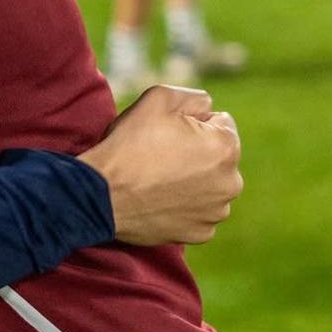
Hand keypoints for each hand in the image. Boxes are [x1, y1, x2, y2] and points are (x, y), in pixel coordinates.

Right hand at [79, 85, 242, 245]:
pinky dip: (184, 206)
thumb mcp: (160, 97)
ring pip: (210, 185)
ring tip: (159, 179)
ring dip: (193, 181)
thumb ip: (195, 97)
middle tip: (162, 156)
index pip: (220, 122)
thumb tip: (209, 109)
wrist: (101, 194)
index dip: (192, 122)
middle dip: (197, 152)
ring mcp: (216, 212)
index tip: (168, 134)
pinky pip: (199, 212)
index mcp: (226, 148)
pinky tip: (160, 200)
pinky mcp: (200, 234)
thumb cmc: (129, 144)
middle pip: (218, 156)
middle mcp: (230, 183)